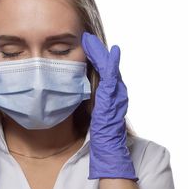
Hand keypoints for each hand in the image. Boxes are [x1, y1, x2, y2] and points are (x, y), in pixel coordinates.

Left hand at [81, 32, 137, 181]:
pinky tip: (108, 53)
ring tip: (90, 40)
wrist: (108, 152)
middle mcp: (115, 94)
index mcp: (109, 97)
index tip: (84, 44)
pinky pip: (112, 78)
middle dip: (97, 51)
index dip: (94, 58)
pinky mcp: (113, 100)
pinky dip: (110, 64)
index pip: (102, 72)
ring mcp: (116, 96)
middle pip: (106, 67)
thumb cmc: (98, 138)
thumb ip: (88, 104)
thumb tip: (71, 94)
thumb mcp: (90, 117)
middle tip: (87, 36)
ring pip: (109, 69)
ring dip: (101, 53)